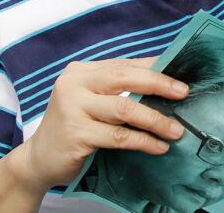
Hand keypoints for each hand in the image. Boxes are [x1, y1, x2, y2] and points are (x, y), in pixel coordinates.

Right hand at [11, 58, 188, 192]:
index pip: (124, 65)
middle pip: (125, 78)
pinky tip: (158, 147)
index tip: (181, 77)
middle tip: (184, 94)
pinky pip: (119, 137)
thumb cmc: (75, 126)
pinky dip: (143, 141)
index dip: (155, 70)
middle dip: (159, 85)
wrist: (40, 158)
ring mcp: (72, 108)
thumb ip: (118, 90)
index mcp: (81, 71)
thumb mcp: (92, 101)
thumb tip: (165, 82)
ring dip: (156, 119)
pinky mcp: (76, 134)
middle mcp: (74, 84)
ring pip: (125, 109)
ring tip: (176, 130)